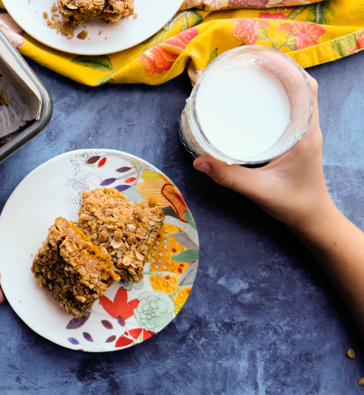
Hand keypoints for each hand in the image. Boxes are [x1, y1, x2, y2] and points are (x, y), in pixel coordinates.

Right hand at [192, 74, 333, 229]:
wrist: (310, 218)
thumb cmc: (291, 203)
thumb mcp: (258, 190)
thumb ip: (228, 177)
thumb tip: (198, 161)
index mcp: (305, 134)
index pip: (306, 89)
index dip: (287, 69)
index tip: (262, 61)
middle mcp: (308, 128)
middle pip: (300, 86)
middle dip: (278, 69)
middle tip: (250, 63)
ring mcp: (304, 133)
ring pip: (296, 96)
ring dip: (278, 81)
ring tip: (252, 74)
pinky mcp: (296, 139)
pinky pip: (290, 108)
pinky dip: (277, 97)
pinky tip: (257, 99)